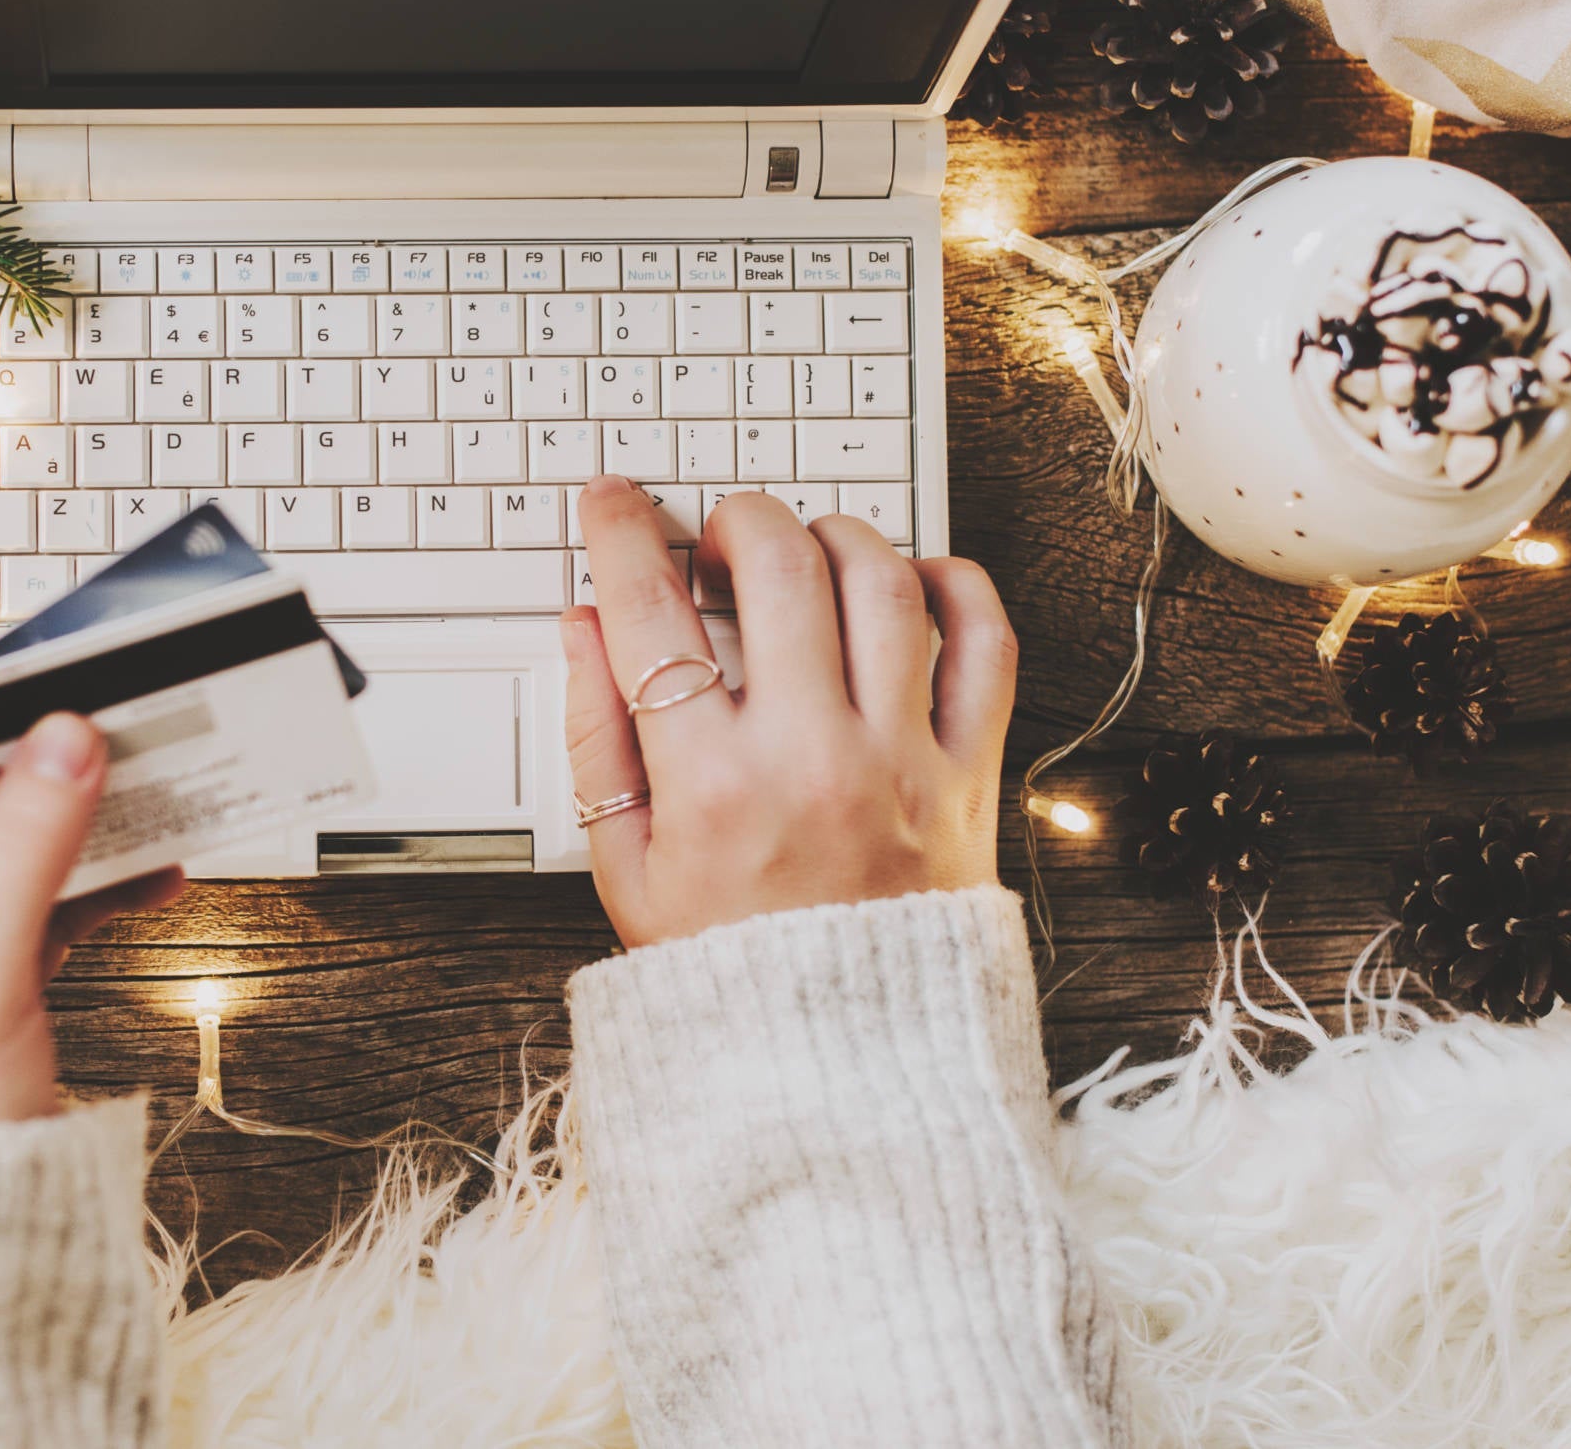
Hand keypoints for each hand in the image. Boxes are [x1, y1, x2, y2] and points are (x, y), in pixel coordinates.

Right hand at [562, 477, 1016, 949]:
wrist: (845, 1067)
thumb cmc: (732, 967)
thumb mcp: (624, 867)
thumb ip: (597, 739)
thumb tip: (585, 629)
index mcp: (711, 787)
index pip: (652, 615)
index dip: (621, 535)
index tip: (612, 503)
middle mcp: (811, 759)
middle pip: (778, 566)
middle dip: (737, 519)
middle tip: (718, 537)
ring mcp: (901, 760)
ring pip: (882, 581)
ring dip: (836, 537)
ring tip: (805, 555)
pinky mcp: (970, 773)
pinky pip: (985, 643)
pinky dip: (955, 586)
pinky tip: (909, 584)